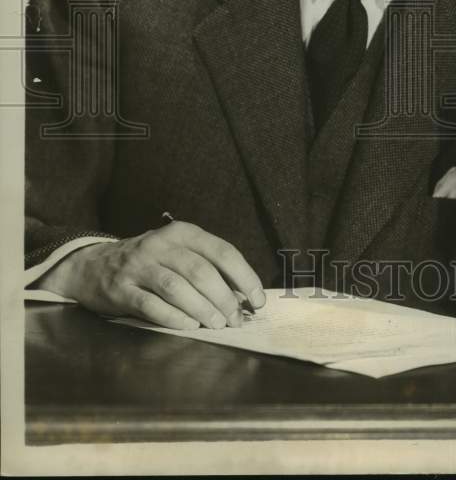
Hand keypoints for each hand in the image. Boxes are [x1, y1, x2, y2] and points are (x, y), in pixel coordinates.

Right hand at [36, 222, 264, 329]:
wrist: (94, 265)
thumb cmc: (150, 262)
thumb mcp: (179, 252)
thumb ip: (208, 267)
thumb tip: (242, 296)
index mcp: (183, 232)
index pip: (222, 251)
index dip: (244, 277)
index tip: (257, 300)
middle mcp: (161, 244)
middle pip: (201, 271)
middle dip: (224, 298)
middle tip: (236, 319)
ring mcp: (139, 266)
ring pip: (177, 287)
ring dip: (202, 308)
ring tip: (218, 325)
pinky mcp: (121, 288)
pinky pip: (150, 304)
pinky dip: (173, 317)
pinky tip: (189, 326)